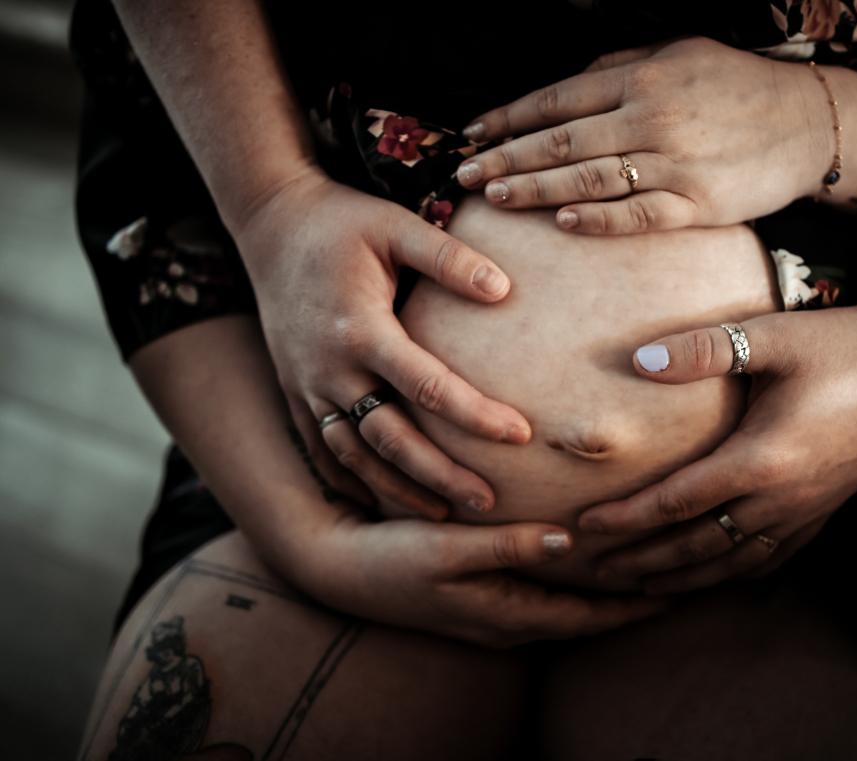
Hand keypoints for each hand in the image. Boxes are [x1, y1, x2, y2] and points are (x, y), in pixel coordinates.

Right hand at [235, 166, 530, 519]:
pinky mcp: (293, 391)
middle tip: (489, 504)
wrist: (269, 224)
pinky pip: (321, 449)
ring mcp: (305, 385)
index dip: (474, 414)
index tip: (520, 434)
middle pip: (390, 438)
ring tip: (445, 518)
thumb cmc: (341, 221)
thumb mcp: (395, 225)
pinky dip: (350, 481)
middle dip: (440, 476)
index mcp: (360, 328)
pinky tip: (381, 504)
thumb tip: (504, 290)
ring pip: (354, 455)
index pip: (426, 385)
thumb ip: (449, 258)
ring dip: (399, 490)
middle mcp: (328, 368)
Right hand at [295, 513, 667, 647]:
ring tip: (636, 572)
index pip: (584, 618)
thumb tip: (566, 540)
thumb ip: (507, 546)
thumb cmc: (391, 560)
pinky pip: (540, 597)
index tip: (674, 591)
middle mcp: (504, 622)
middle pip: (580, 618)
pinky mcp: (478, 597)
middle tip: (671, 580)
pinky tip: (575, 561)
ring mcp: (490, 612)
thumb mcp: (447, 549)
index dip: (630, 607)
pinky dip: (568, 585)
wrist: (338, 569)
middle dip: (625, 604)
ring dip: (599, 595)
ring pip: (562, 608)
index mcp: (504, 614)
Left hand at [456, 37, 856, 232]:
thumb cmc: (738, 86)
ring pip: (589, 179)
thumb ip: (621, 68)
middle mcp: (650, 118)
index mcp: (642, 79)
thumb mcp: (680, 54)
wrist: (811, 121)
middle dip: (506, 159)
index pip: (557, 100)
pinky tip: (563, 224)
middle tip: (464, 176)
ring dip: (536, 190)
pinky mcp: (697, 205)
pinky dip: (599, 221)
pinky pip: (638, 216)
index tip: (471, 135)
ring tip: (494, 198)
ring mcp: (674, 163)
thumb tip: (566, 86)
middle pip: (561, 142)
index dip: (509, 119)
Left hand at [580, 298, 856, 593]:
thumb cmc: (844, 344)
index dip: (628, 517)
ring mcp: (808, 509)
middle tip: (599, 571)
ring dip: (687, 576)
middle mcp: (783, 498)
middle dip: (645, 560)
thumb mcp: (772, 337)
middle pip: (699, 545)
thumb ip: (704, 349)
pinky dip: (738, 573)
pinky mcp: (827, 506)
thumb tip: (638, 358)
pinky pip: (775, 558)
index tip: (586, 524)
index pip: (677, 502)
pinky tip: (721, 576)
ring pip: (736, 561)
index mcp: (761, 460)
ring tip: (645, 587)